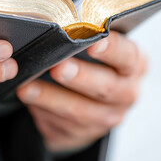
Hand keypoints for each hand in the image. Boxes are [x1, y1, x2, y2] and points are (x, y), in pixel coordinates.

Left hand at [17, 32, 146, 152]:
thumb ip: (84, 38)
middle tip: (58, 66)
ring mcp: (106, 117)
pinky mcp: (83, 133)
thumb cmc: (87, 62)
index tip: (94, 42)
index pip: (128, 56)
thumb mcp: (93, 48)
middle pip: (106, 87)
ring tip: (27, 87)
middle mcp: (126, 93)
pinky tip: (28, 98)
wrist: (84, 102)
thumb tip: (57, 26)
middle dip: (80, 76)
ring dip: (51, 98)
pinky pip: (61, 124)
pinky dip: (41, 110)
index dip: (112, 49)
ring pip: (79, 111)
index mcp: (133, 65)